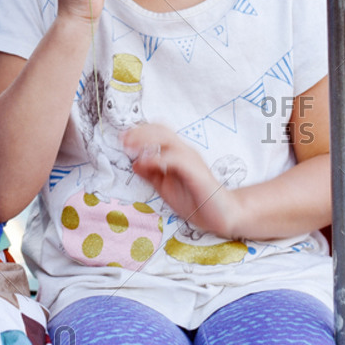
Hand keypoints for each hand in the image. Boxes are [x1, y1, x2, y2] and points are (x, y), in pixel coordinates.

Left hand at [123, 124, 242, 239]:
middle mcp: (185, 152)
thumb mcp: (166, 187)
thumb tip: (135, 163)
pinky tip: (145, 164)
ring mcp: (192, 160)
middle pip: (162, 130)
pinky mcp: (196, 172)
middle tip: (122, 140)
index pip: (159, 132)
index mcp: (178, 154)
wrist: (222, 215)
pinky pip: (175, 159)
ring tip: (130, 148)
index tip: (122, 139)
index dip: (140, 131)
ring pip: (168, 139)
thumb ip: (152, 175)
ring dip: (146, 141)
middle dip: (139, 132)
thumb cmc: (196, 200)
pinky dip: (158, 159)